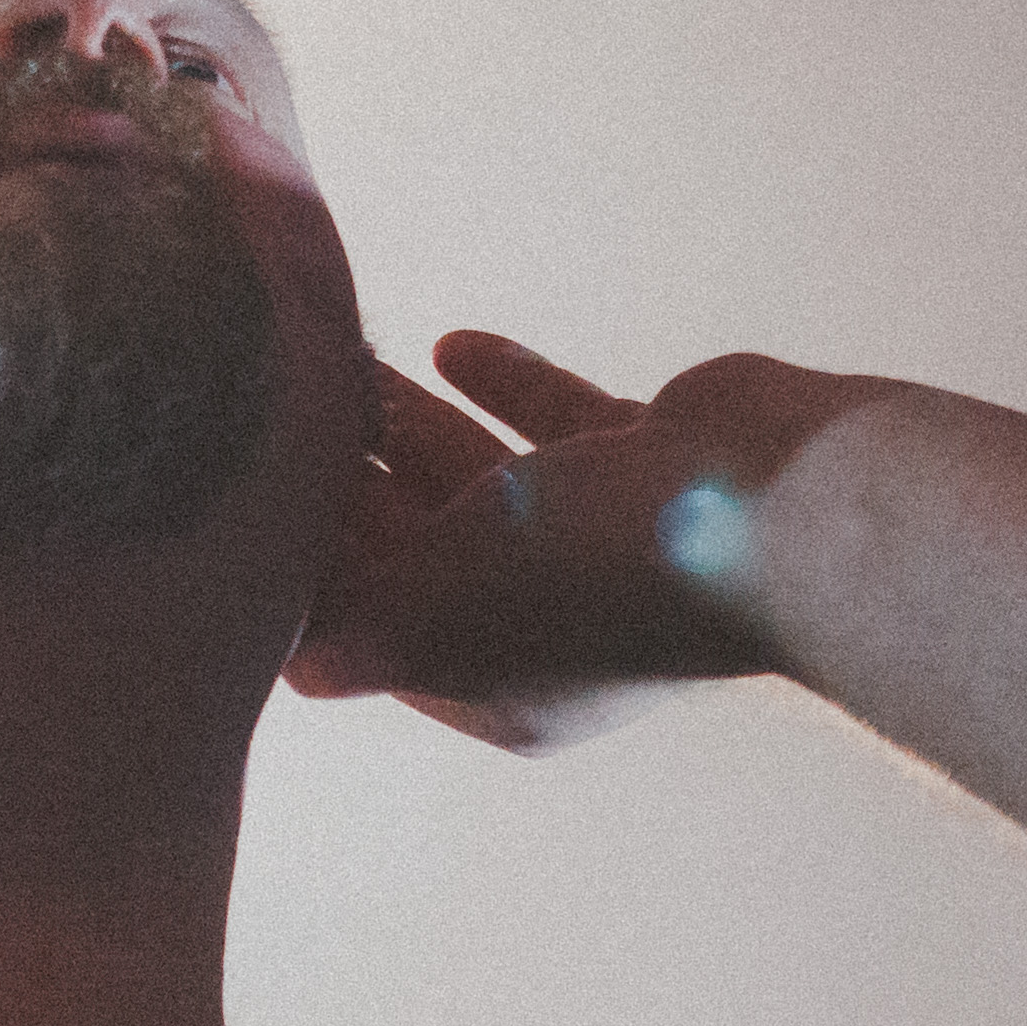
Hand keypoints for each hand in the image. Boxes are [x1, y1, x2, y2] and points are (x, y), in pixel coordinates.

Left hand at [286, 332, 885, 753]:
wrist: (780, 511)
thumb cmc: (598, 576)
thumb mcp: (447, 610)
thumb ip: (364, 629)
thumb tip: (295, 678)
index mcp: (495, 684)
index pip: (372, 628)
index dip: (306, 569)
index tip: (246, 495)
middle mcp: (544, 622)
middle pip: (414, 544)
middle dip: (345, 481)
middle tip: (271, 403)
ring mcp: (598, 540)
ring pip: (474, 473)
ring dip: (407, 420)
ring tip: (335, 355)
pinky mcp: (642, 462)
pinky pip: (556, 419)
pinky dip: (504, 383)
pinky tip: (450, 341)